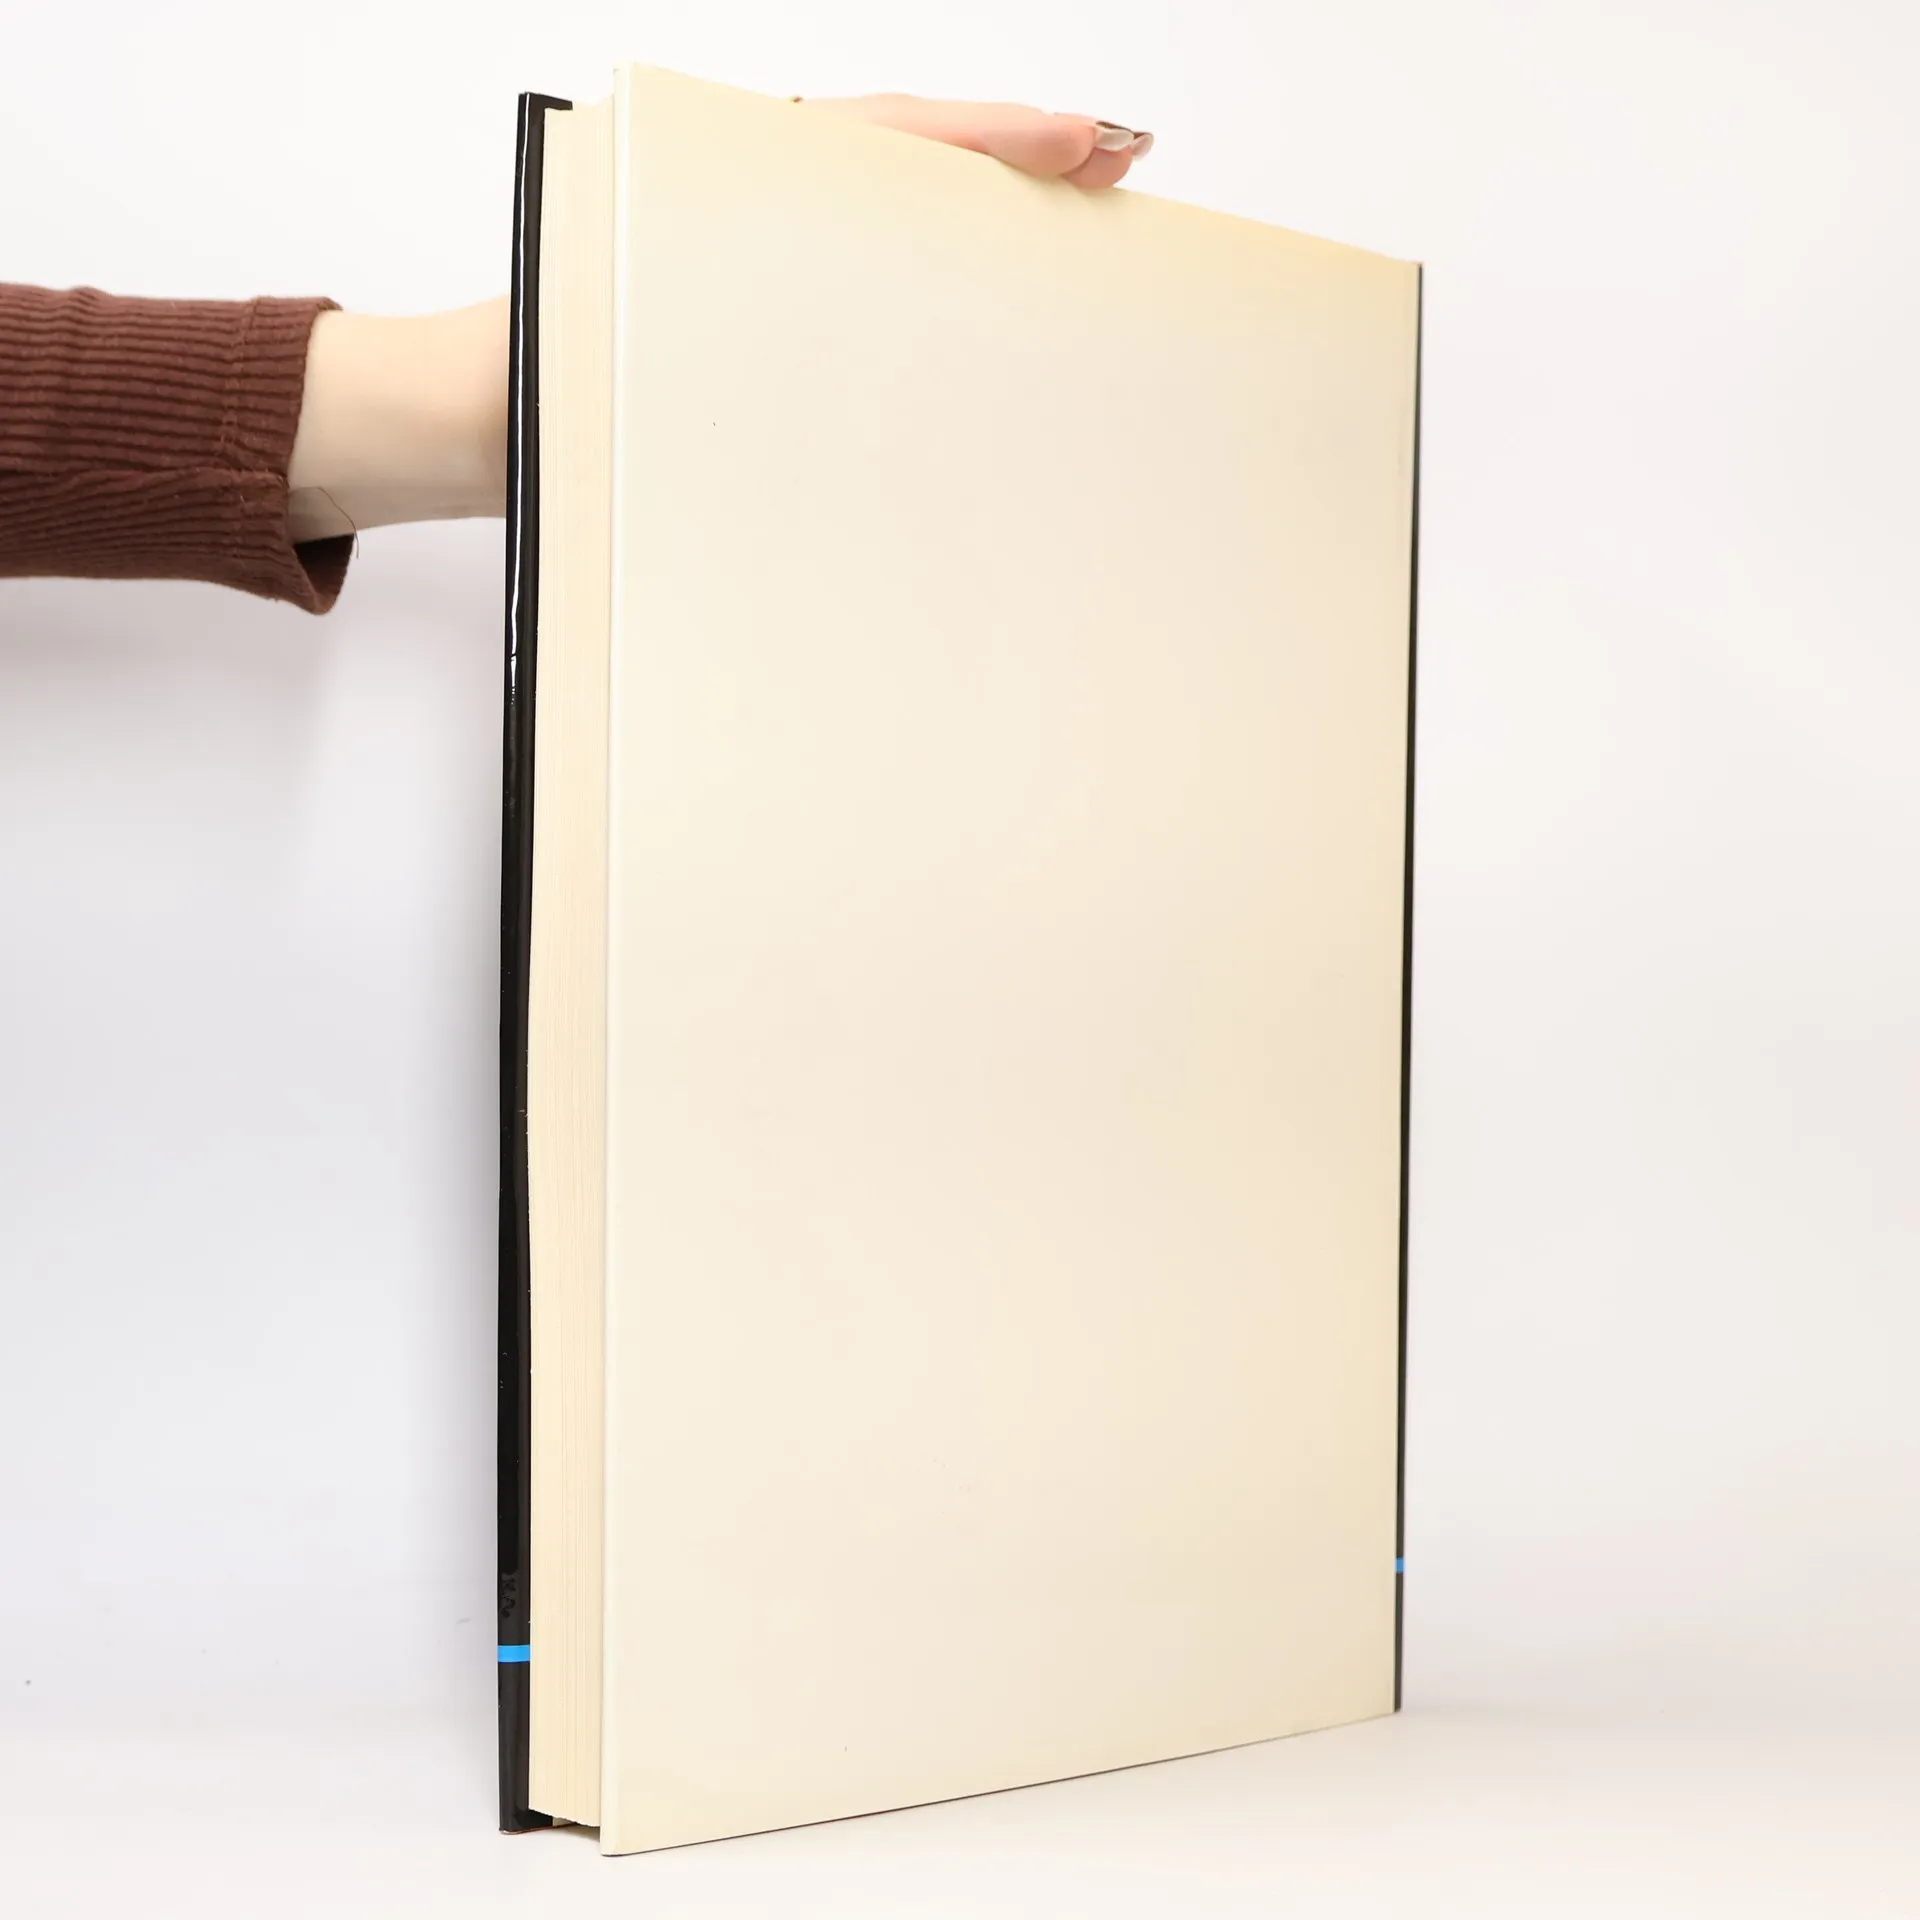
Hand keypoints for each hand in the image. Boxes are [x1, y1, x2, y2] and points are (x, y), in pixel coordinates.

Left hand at [287, 95, 1154, 541]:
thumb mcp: (639, 345)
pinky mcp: (742, 316)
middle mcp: (743, 209)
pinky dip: (921, 273)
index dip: (992, 139)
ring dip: (975, 211)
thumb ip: (739, 341)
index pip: (884, 143)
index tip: (1083, 141)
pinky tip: (970, 301)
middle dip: (1011, 153)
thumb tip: (862, 350)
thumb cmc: (523, 389)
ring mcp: (743, 256)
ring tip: (1070, 209)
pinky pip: (851, 276)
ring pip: (882, 213)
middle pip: (900, 160)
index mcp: (725, 191)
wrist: (446, 425)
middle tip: (1114, 161)